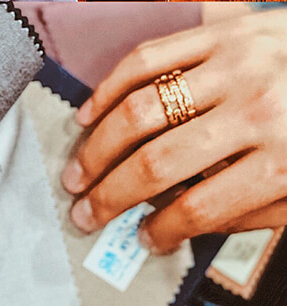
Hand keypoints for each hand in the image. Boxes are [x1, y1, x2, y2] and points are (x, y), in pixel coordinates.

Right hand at [62, 10, 286, 253]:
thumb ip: (244, 213)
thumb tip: (173, 220)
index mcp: (284, 162)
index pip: (197, 208)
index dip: (160, 232)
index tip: (143, 239)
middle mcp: (255, 110)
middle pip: (155, 164)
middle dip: (108, 197)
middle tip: (82, 213)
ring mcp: (234, 64)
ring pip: (139, 112)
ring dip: (96, 150)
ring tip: (75, 174)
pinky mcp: (221, 32)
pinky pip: (146, 59)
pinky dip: (107, 90)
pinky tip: (88, 115)